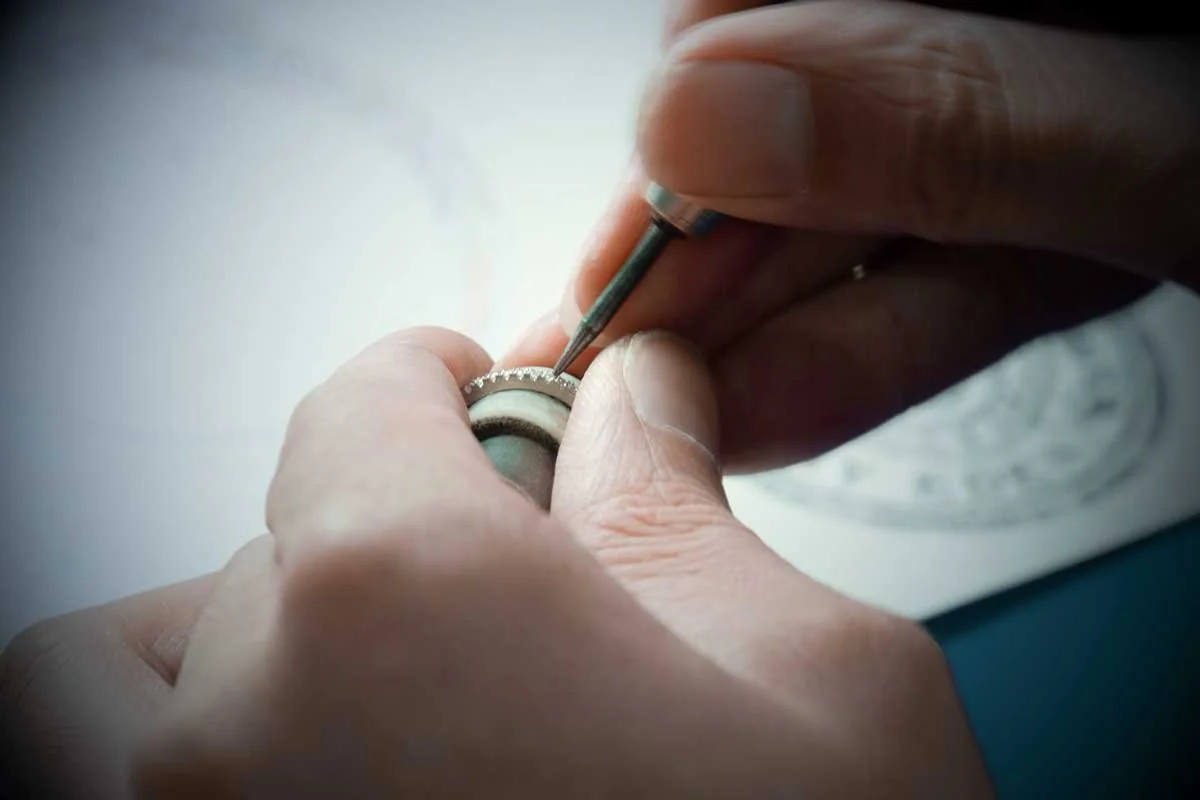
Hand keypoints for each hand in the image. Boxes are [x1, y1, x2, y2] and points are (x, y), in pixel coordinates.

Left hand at [2, 327, 991, 796]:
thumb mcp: (818, 675)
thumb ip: (682, 506)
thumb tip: (633, 408)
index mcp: (406, 599)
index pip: (356, 407)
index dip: (429, 381)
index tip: (465, 391)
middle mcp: (246, 738)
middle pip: (272, 544)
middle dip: (388, 535)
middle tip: (499, 585)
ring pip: (124, 678)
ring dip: (238, 645)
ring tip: (377, 686)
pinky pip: (101, 787)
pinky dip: (188, 753)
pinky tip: (328, 765)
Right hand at [505, 0, 1198, 471]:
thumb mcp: (1174, 125)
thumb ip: (952, 111)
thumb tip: (706, 110)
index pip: (764, 19)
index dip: (679, 152)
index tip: (611, 269)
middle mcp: (1000, 34)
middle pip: (794, 133)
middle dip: (699, 263)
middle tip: (602, 364)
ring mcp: (1034, 118)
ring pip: (854, 220)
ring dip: (761, 326)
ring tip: (670, 411)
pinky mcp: (1062, 209)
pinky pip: (933, 278)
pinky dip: (855, 349)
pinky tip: (772, 398)